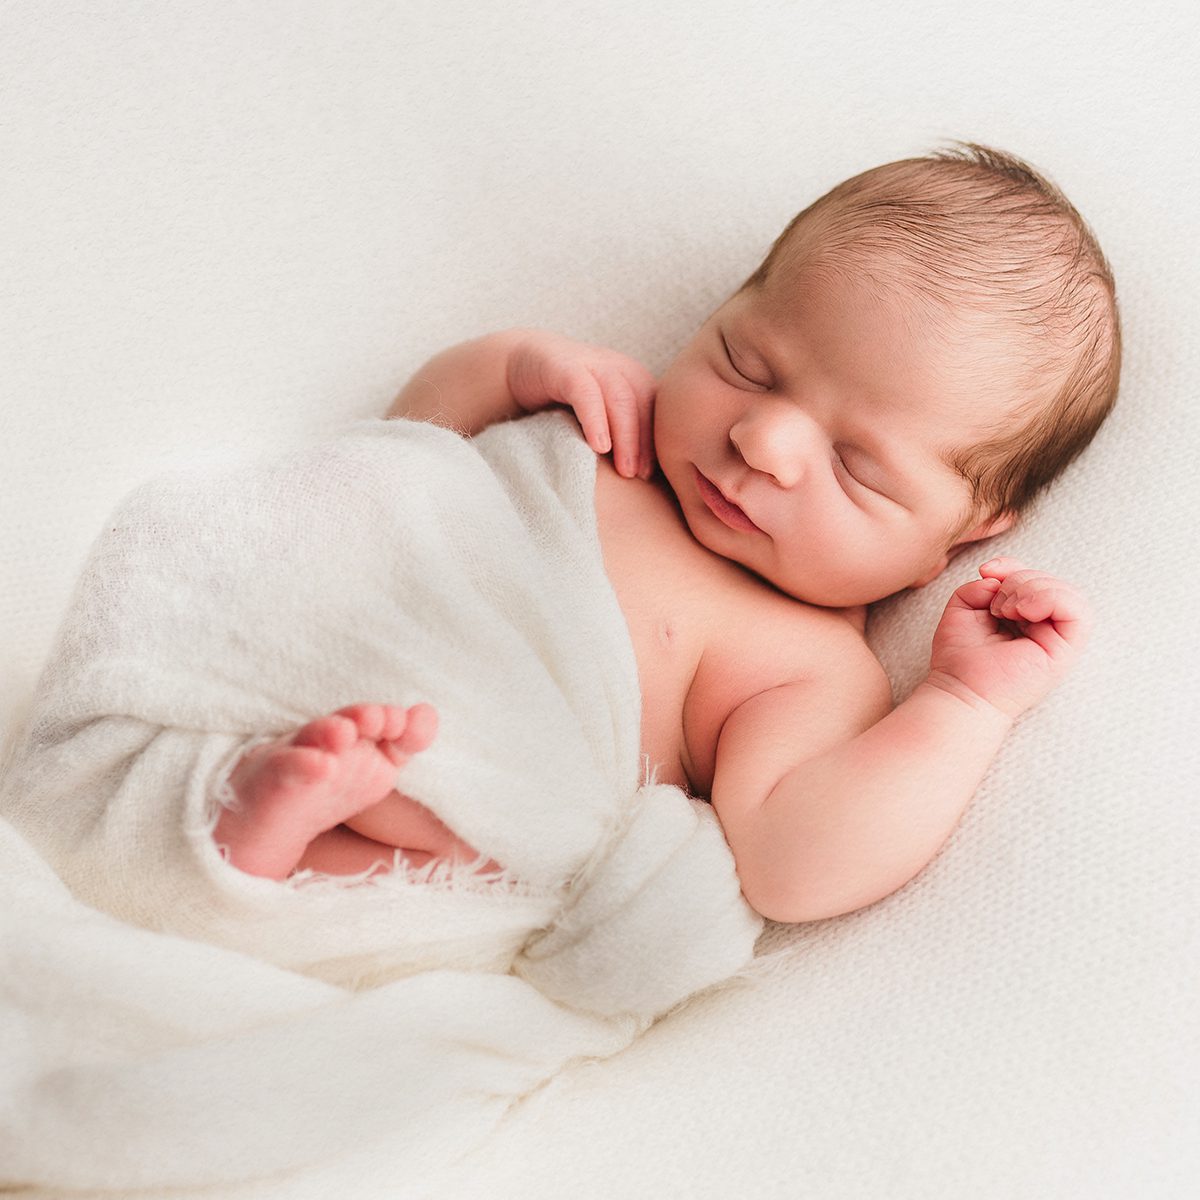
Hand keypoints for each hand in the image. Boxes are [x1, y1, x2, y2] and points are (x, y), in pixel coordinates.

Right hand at [505, 331, 657, 478]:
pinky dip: (595, 419)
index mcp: (632, 378)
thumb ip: (618, 434)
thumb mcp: (597, 416)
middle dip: (644, 442)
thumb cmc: (562, 401)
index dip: (655, 442)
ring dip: (625, 436)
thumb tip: (644, 477)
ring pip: (620, 397)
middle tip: (641, 477)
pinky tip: (598, 446)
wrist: (520, 365)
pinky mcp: (564, 365)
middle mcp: (617, 367)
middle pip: (642, 403)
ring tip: (624, 470)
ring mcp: (591, 363)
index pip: (654, 410)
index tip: (650, 475)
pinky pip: (585, 392)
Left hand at [927, 557, 1092, 720]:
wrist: (961, 690)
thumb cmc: (959, 657)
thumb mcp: (963, 607)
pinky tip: (1023, 612)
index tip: (986, 571)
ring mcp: (1057, 639)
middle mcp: (1044, 628)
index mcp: (1023, 618)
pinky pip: (1078, 612)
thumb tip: (998, 577)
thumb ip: (981, 585)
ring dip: (1031, 588)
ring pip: (1067, 592)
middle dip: (1019, 578)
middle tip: (996, 604)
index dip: (1012, 566)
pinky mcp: (1065, 651)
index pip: (1033, 578)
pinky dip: (1049, 599)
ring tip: (1006, 611)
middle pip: (1050, 581)